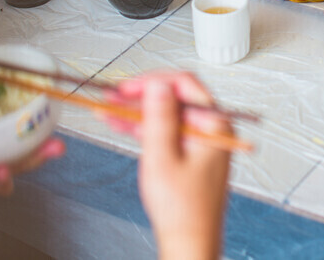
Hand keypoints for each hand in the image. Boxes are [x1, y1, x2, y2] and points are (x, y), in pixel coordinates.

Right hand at [109, 72, 230, 259]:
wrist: (189, 245)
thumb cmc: (184, 211)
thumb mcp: (163, 157)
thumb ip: (160, 117)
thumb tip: (158, 85)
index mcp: (216, 124)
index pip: (185, 85)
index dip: (152, 81)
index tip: (128, 87)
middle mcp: (213, 129)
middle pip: (173, 99)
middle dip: (140, 97)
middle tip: (112, 96)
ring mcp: (201, 142)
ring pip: (166, 115)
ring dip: (136, 112)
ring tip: (107, 108)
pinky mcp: (190, 154)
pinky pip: (165, 132)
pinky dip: (143, 129)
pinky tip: (119, 124)